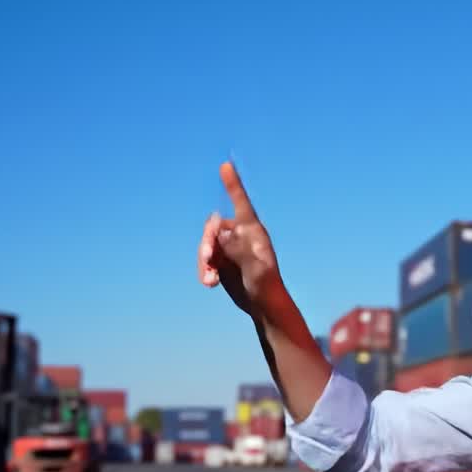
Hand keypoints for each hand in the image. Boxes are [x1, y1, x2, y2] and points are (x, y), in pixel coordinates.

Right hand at [198, 162, 282, 316]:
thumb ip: (239, 249)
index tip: (226, 165)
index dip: (233, 185)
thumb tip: (223, 231)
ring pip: (207, 245)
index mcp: (253, 232)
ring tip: (210, 280)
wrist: (264, 305)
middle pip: (214, 227)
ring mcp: (230, 248)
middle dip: (206, 243)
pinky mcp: (223, 261)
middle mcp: (240, 236)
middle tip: (207, 260)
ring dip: (204, 261)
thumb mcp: (255, 269)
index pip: (241, 203)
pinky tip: (210, 284)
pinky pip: (206, 259)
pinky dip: (205, 270)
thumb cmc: (267, 286)